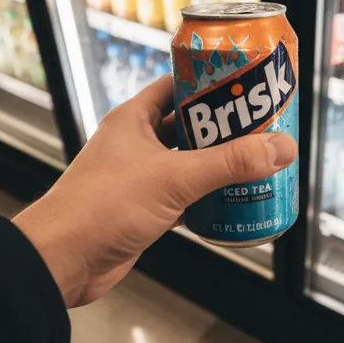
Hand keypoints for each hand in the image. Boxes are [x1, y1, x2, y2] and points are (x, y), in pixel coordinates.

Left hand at [13, 76, 297, 307]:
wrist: (63, 261)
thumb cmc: (102, 207)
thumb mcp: (174, 178)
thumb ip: (229, 163)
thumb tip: (280, 148)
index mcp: (135, 119)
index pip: (178, 85)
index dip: (211, 81)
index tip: (246, 83)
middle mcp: (137, 143)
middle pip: (191, 126)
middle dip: (226, 128)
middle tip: (263, 127)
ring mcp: (140, 176)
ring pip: (189, 162)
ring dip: (219, 165)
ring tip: (257, 162)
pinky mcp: (144, 208)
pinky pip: (184, 195)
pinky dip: (207, 198)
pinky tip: (233, 201)